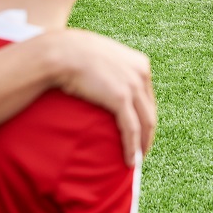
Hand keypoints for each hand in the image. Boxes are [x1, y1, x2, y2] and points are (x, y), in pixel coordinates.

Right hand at [52, 30, 155, 163]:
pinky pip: (131, 129)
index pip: (147, 96)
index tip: (141, 130)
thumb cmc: (73, 53)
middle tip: (141, 149)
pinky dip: (132, 147)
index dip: (145, 115)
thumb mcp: (101, 57)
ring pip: (145, 123)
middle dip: (147, 133)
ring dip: (142, 145)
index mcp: (139, 63)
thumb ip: (110, 69)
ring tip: (137, 160)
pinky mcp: (121, 99)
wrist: (63, 52)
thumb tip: (103, 82)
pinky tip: (130, 160)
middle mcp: (141, 74)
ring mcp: (133, 86)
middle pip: (150, 111)